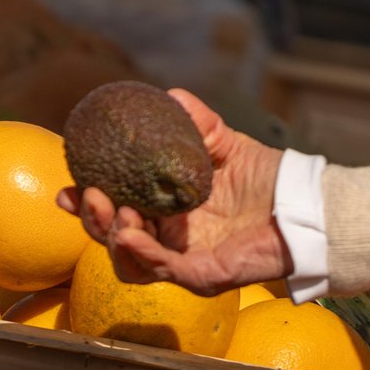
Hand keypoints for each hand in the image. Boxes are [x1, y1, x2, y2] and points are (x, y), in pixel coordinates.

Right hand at [63, 91, 289, 294]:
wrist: (303, 201)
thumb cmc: (265, 176)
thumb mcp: (223, 142)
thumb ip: (196, 122)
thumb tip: (169, 94)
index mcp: (165, 211)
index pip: (116, 211)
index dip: (86, 203)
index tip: (67, 187)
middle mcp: (168, 239)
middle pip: (114, 239)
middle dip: (93, 220)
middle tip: (87, 196)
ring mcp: (183, 261)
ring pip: (130, 263)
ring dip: (114, 239)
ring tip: (119, 215)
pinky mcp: (204, 275)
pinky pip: (164, 272)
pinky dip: (143, 255)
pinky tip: (131, 234)